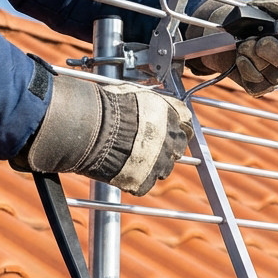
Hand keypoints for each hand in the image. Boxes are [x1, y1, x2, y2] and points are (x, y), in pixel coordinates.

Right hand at [14, 70, 193, 194]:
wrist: (91, 128)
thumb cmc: (107, 106)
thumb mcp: (132, 93)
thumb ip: (145, 101)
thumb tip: (143, 99)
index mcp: (170, 114)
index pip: (186, 122)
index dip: (177, 127)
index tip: (171, 131)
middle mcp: (171, 138)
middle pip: (177, 147)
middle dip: (166, 148)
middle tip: (149, 148)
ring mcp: (159, 162)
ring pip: (163, 169)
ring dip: (151, 166)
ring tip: (131, 160)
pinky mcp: (144, 181)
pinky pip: (144, 184)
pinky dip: (134, 181)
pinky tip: (121, 173)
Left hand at [185, 0, 277, 96]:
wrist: (222, 33)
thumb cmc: (247, 20)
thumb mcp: (262, 6)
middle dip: (267, 49)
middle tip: (253, 39)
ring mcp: (275, 76)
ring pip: (271, 75)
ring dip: (252, 56)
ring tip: (243, 45)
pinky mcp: (259, 87)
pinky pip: (256, 84)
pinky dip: (245, 68)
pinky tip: (240, 58)